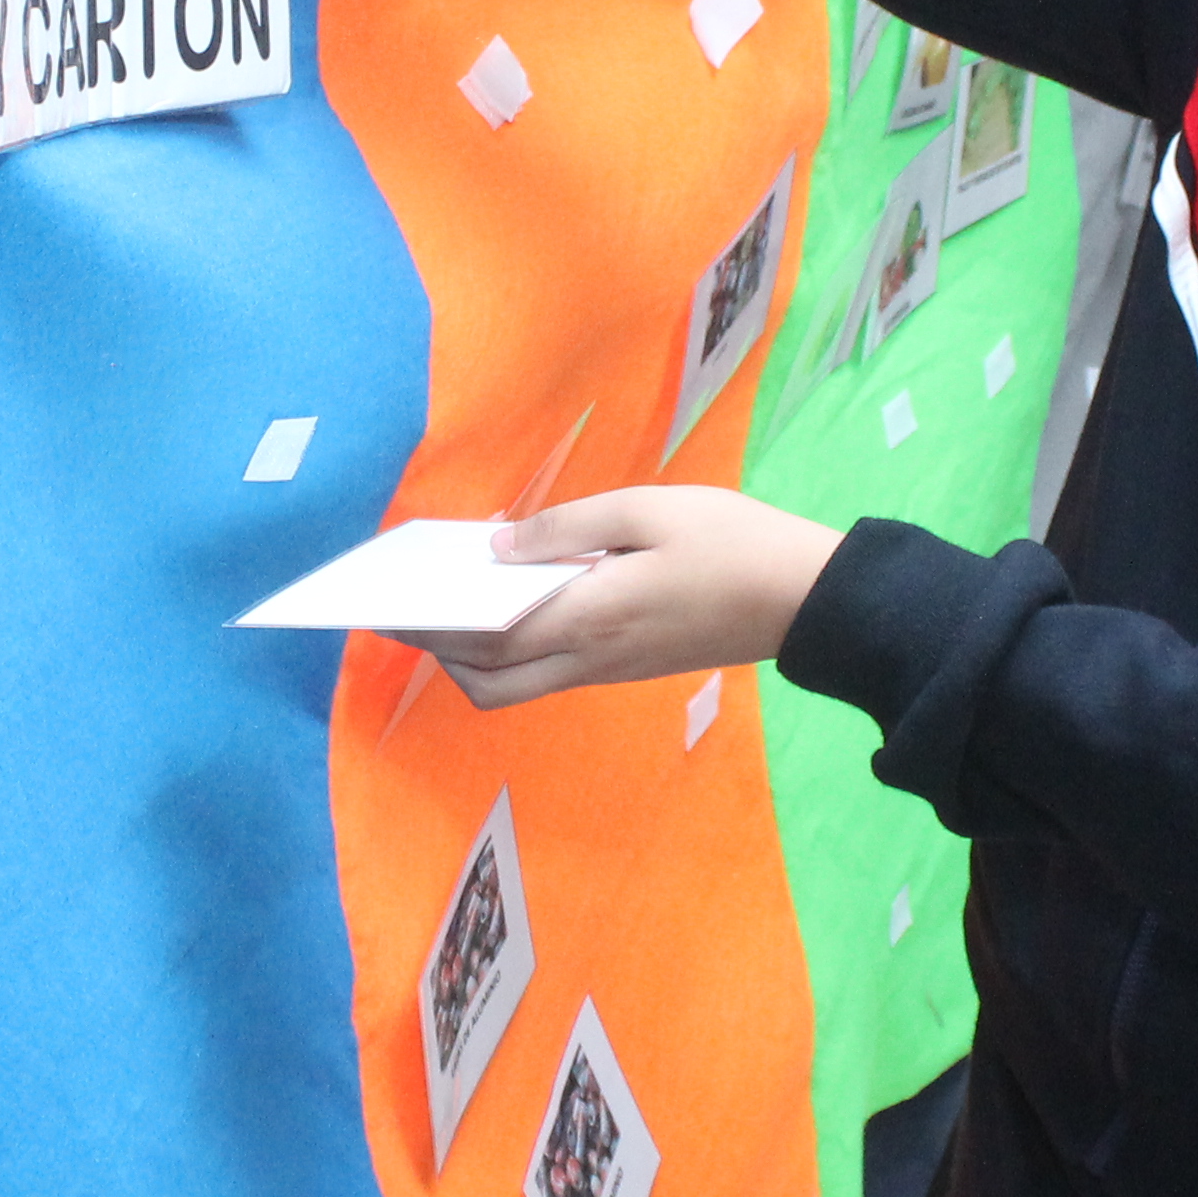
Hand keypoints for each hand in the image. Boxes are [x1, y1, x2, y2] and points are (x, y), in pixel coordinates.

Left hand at [397, 486, 843, 710]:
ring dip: (475, 657)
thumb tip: (498, 546)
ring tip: (452, 605)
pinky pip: (552, 670)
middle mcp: (590, 657)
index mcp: (589, 617)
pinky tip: (514, 602)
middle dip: (440, 654)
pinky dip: (516, 649)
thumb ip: (567, 528)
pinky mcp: (629, 666)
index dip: (430, 629)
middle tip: (409, 614)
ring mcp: (610, 669)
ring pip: (520, 685)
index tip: (390, 606)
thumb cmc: (732, 543)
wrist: (807, 599)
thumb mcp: (649, 511)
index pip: (486, 640)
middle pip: (492, 682)